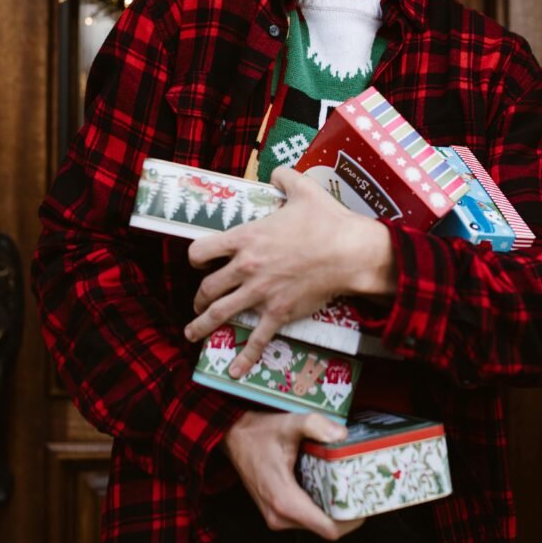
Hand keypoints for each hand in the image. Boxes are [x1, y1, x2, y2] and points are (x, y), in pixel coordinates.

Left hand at [186, 166, 395, 376]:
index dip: (196, 257)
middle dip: (199, 296)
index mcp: (246, 238)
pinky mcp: (278, 313)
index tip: (200, 262)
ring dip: (201, 325)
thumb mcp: (303, 189)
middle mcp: (246, 268)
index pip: (201, 250)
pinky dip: (244, 357)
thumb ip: (284, 177)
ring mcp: (260, 293)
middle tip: (200, 300)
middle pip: (207, 287)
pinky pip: (256, 339)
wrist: (350, 252)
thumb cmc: (327, 221)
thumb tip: (276, 171)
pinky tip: (233, 371)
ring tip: (191, 333)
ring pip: (220, 314)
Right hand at [222, 409, 363, 539]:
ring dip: (333, 509)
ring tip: (349, 486)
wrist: (233, 437)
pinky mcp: (276, 513)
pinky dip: (320, 505)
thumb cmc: (260, 432)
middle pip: (325, 528)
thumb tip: (343, 435)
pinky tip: (330, 485)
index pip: (328, 528)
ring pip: (316, 523)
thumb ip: (316, 426)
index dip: (352, 521)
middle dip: (346, 512)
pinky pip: (305, 517)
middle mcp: (280, 516)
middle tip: (363, 490)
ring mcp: (276, 517)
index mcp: (285, 500)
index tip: (366, 503)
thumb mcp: (289, 423)